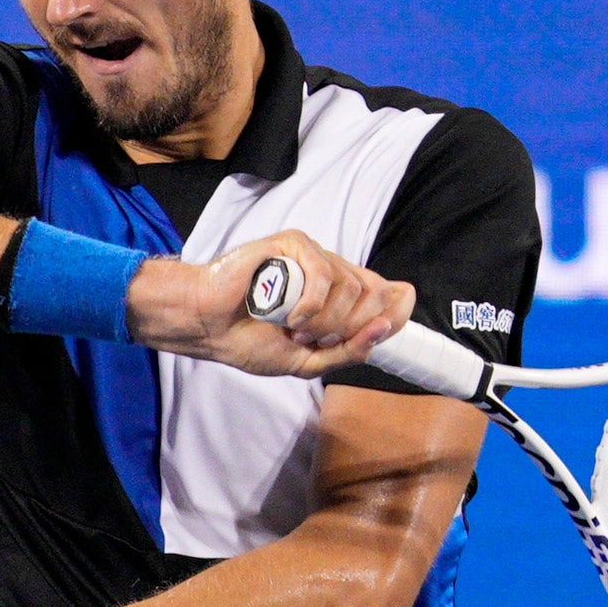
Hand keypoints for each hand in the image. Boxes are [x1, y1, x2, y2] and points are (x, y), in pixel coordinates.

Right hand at [129, 229, 407, 375]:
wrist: (207, 326)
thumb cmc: (249, 341)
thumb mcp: (308, 361)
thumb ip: (347, 351)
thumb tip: (384, 329)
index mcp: (338, 297)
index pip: (387, 294)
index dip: (400, 307)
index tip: (394, 321)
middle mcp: (331, 273)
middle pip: (375, 294)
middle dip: (352, 327)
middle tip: (314, 338)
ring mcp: (313, 257)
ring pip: (351, 288)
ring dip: (324, 321)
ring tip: (294, 328)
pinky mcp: (293, 245)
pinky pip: (325, 276)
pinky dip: (310, 305)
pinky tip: (290, 317)